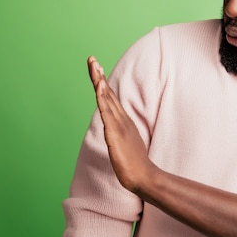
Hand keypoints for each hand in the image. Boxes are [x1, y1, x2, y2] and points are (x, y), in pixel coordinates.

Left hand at [87, 56, 156, 192]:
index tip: (97, 68)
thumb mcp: (124, 144)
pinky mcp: (115, 134)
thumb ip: (120, 134)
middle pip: (107, 94)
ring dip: (100, 83)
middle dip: (99, 76)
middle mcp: (121, 120)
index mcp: (122, 122)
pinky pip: (107, 114)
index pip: (110, 98)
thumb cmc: (135, 164)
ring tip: (95, 67)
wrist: (144, 177)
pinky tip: (99, 89)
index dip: (103, 83)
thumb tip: (114, 129)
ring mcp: (119, 126)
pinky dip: (103, 100)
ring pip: (107, 100)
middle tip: (92, 59)